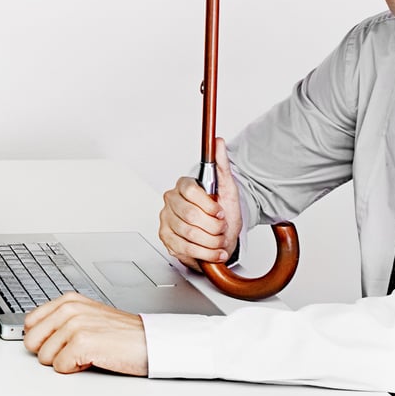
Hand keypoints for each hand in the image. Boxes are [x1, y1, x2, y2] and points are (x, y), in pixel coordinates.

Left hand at [21, 294, 148, 374]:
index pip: (30, 322)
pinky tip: (92, 359)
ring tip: (87, 352)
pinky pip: (60, 367)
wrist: (150, 342)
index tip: (58, 342)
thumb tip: (33, 335)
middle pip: (32, 341)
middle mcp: (69, 309)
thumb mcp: (87, 317)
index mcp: (68, 300)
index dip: (42, 339)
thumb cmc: (122, 334)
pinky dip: (75, 369)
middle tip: (74, 350)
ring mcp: (75, 325)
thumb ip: (60, 321)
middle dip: (50, 352)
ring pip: (45, 357)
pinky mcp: (82, 343)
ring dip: (65, 361)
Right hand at [157, 135, 240, 271]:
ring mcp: (166, 220)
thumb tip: (219, 142)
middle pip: (191, 216)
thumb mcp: (227, 187)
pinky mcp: (166, 238)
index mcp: (183, 186)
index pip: (190, 191)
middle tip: (221, 227)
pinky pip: (185, 248)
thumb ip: (222, 164)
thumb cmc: (223, 211)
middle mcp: (171, 202)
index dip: (209, 205)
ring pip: (189, 234)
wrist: (222, 233)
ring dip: (211, 241)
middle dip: (213, 226)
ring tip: (220, 239)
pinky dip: (205, 253)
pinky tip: (215, 250)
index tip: (220, 211)